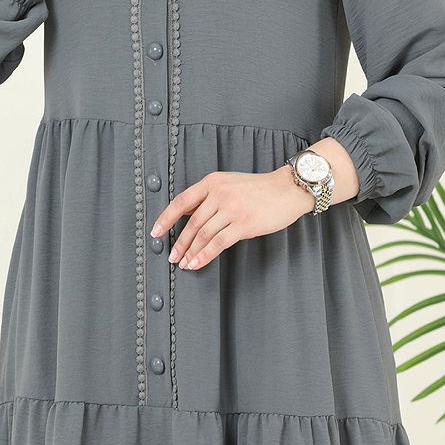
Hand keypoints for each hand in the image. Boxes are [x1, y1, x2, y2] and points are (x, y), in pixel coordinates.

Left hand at [150, 166, 314, 271]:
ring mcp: (232, 208)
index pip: (182, 201)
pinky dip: (204, 255)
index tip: (156, 232)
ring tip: (183, 263)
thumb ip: (210, 197)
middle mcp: (220, 193)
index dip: (166, 218)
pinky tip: (197, 263)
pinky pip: (218, 243)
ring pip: (202, 234)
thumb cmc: (260, 189)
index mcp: (213, 182)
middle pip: (191, 222)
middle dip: (179, 242)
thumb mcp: (230, 184)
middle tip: (172, 256)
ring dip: (190, 252)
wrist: (288, 189)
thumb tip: (188, 216)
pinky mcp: (244, 224)